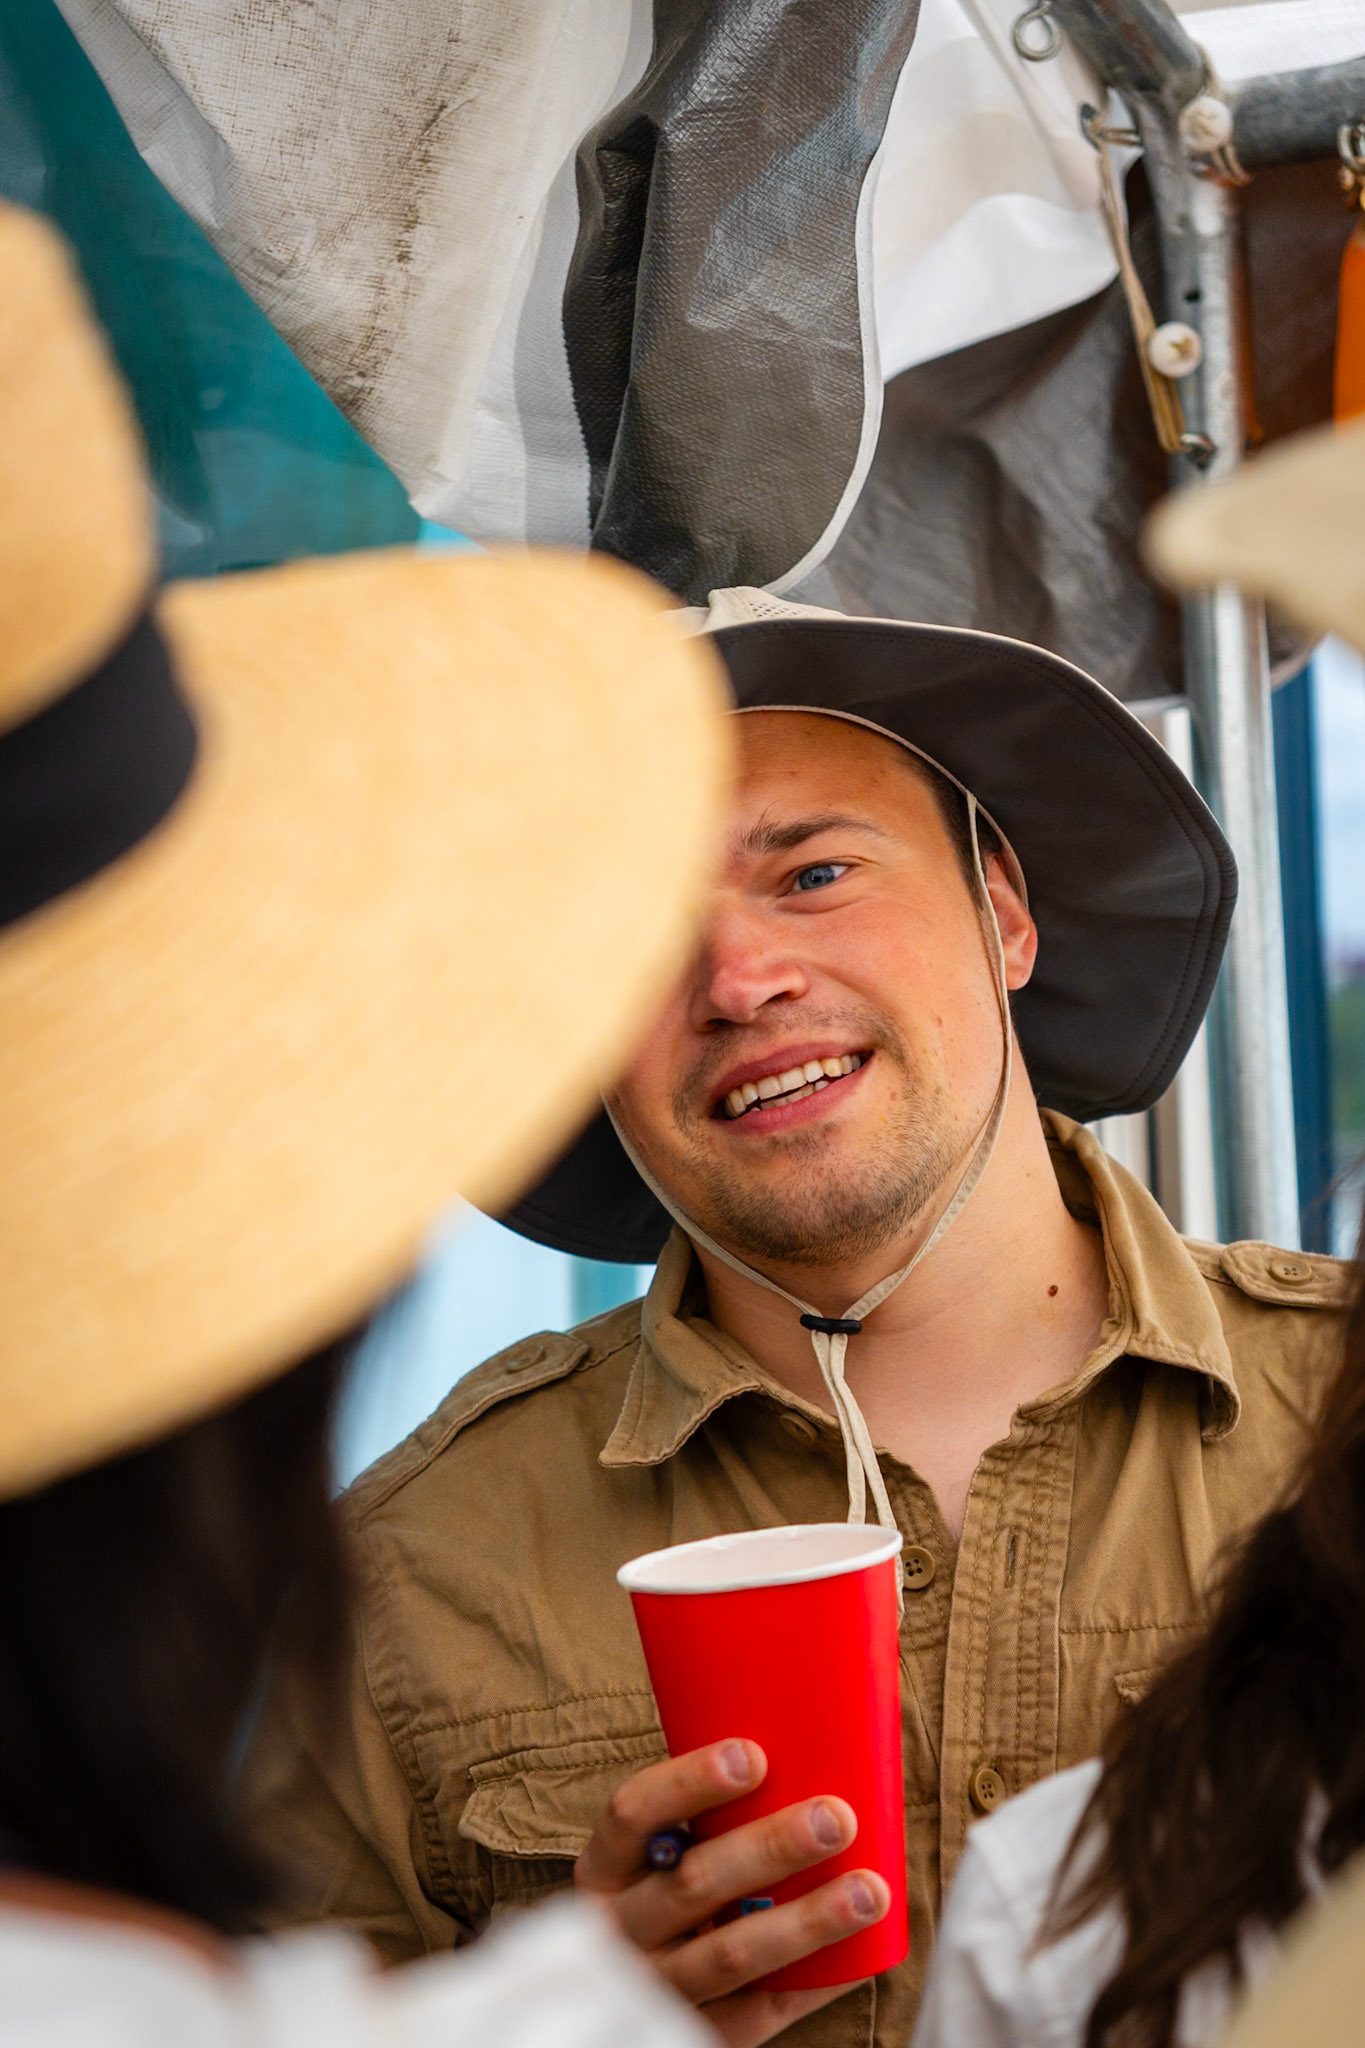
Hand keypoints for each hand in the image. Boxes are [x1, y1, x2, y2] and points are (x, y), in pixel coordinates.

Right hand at [574, 1739, 889, 2047]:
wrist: (632, 1994)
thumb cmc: (664, 1891)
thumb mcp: (656, 1856)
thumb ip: (704, 1818)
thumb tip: (806, 1745)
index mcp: (605, 1869)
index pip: (633, 1814)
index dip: (689, 1783)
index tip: (753, 1755)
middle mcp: (621, 1929)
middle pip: (693, 1885)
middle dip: (771, 1848)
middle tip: (837, 1817)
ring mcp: (656, 1987)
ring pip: (731, 1954)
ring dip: (806, 1920)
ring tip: (869, 1890)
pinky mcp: (696, 2034)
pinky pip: (760, 2012)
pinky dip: (813, 1982)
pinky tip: (862, 1955)